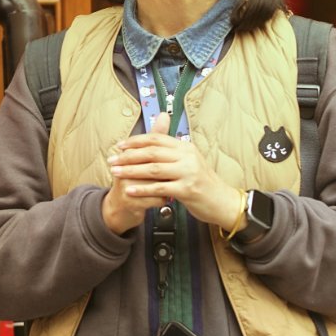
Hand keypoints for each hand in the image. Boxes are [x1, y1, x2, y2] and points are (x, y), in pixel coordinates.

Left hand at [105, 111, 240, 229]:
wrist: (223, 201)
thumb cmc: (202, 182)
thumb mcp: (189, 160)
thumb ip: (171, 150)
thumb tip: (156, 134)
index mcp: (185, 147)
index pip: (156, 139)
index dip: (135, 141)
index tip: (119, 146)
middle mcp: (187, 156)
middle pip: (151, 152)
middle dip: (128, 156)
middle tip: (112, 160)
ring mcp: (188, 172)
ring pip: (153, 169)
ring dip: (131, 171)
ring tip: (116, 173)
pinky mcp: (188, 189)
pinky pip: (160, 188)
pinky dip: (143, 189)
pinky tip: (130, 190)